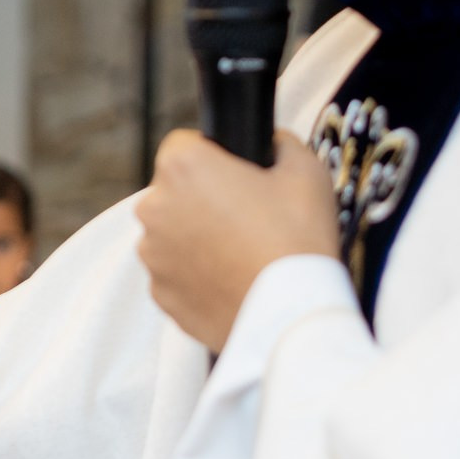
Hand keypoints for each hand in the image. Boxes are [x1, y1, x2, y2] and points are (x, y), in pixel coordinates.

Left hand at [135, 129, 339, 353]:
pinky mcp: (160, 294)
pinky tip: (231, 281)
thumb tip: (270, 144)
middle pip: (174, 191)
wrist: (292, 314)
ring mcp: (152, 254)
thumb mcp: (306, 170)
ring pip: (171, 233)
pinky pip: (174, 273)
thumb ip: (280, 144)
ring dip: (195, 237)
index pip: (185, 145)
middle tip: (247, 218)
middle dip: (202, 198)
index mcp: (182, 167)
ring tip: (242, 253)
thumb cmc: (298, 237)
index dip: (214, 156)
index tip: (238, 176)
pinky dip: (195, 275)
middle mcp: (154, 207)